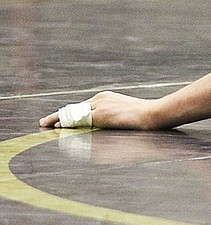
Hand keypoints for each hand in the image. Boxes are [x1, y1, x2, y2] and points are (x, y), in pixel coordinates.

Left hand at [39, 91, 161, 130]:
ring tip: (45, 124)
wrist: (152, 114)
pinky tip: (56, 127)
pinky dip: (66, 124)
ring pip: (73, 114)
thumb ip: (109, 116)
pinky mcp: (100, 114)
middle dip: (58, 116)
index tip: (57, 119)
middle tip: (44, 122)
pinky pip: (79, 121)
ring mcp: (99, 106)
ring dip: (58, 120)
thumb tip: (99, 125)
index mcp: (105, 97)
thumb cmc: (143, 116)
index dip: (67, 113)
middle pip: (74, 108)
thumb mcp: (123, 112)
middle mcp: (100, 99)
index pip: (82, 106)